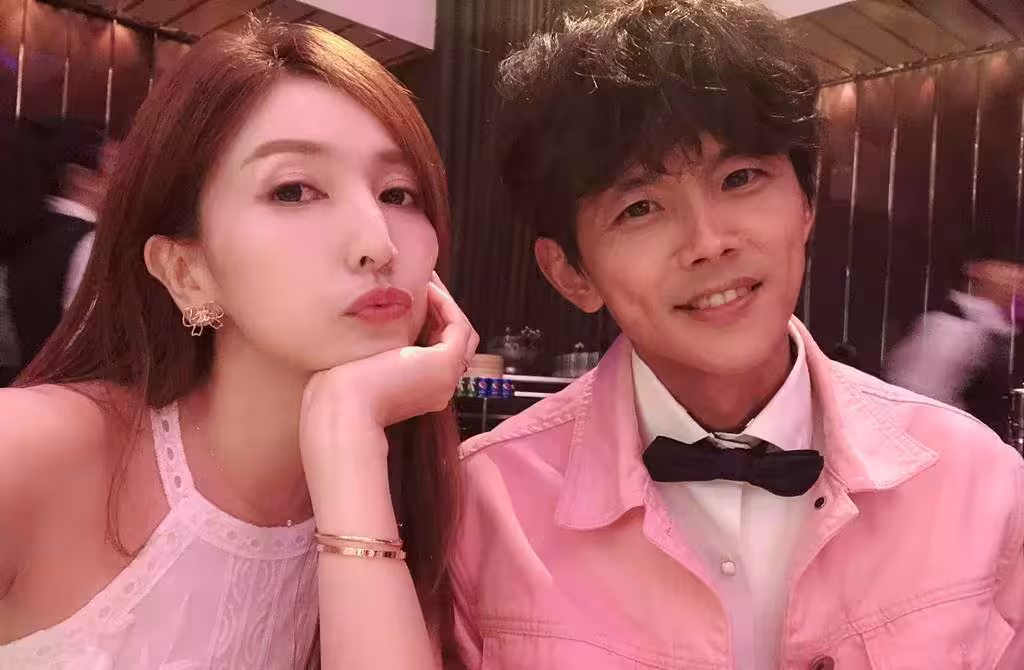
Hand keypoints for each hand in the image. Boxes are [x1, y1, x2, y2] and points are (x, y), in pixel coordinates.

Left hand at [301, 273, 478, 436]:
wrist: (342, 408)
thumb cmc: (341, 390)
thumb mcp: (367, 364)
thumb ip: (382, 348)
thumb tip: (382, 319)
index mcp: (424, 390)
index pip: (441, 351)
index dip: (433, 321)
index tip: (416, 297)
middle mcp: (441, 385)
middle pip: (458, 342)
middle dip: (444, 310)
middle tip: (427, 283)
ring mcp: (446, 377)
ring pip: (463, 333)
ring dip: (448, 304)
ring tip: (428, 281)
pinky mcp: (445, 364)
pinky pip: (458, 326)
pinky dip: (446, 305)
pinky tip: (427, 289)